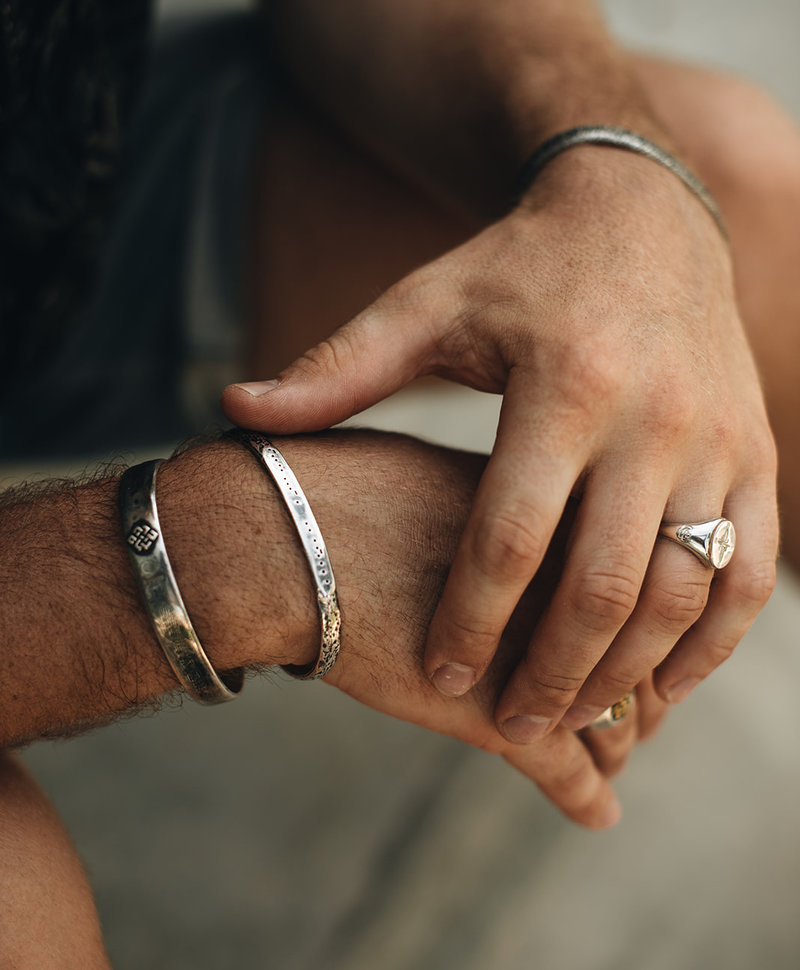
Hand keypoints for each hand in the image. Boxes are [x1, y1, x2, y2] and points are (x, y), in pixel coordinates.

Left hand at [223, 150, 777, 743]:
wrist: (642, 215)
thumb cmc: (519, 270)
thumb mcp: (425, 307)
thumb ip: (335, 369)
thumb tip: (233, 408)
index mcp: (563, 386)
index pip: (509, 536)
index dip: (470, 619)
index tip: (442, 675)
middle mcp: (651, 419)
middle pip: (601, 583)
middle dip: (553, 673)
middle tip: (511, 726)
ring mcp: (716, 441)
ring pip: (683, 590)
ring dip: (630, 671)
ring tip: (580, 717)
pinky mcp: (756, 454)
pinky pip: (749, 572)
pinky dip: (715, 641)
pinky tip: (667, 684)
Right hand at [272, 431, 650, 827]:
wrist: (286, 541)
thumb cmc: (342, 491)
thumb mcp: (438, 469)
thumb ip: (489, 493)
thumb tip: (491, 498)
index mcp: (560, 518)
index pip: (626, 582)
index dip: (630, 614)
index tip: (630, 633)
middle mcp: (569, 589)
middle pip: (633, 651)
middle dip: (639, 684)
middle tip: (641, 708)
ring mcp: (541, 656)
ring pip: (609, 716)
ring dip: (615, 741)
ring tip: (616, 757)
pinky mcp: (503, 717)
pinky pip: (566, 769)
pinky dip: (584, 794)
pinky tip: (596, 810)